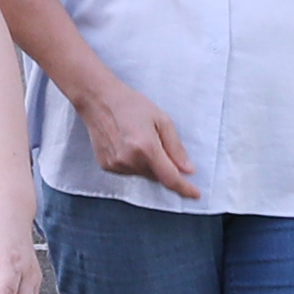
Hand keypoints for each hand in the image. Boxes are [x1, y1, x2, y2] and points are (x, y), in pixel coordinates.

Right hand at [67, 73, 196, 200]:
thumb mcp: (162, 120)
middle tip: (159, 144)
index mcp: (147, 148)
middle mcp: (130, 160)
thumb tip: (188, 170)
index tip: (195, 194)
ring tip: (139, 139)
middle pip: (157, 177)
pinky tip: (127, 144)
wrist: (98, 100)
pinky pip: (128, 172)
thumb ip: (176, 147)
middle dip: (164, 167)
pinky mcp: (106, 166)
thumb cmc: (131, 105)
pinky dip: (134, 163)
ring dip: (148, 165)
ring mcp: (116, 165)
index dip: (185, 189)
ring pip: (143, 175)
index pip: (170, 178)